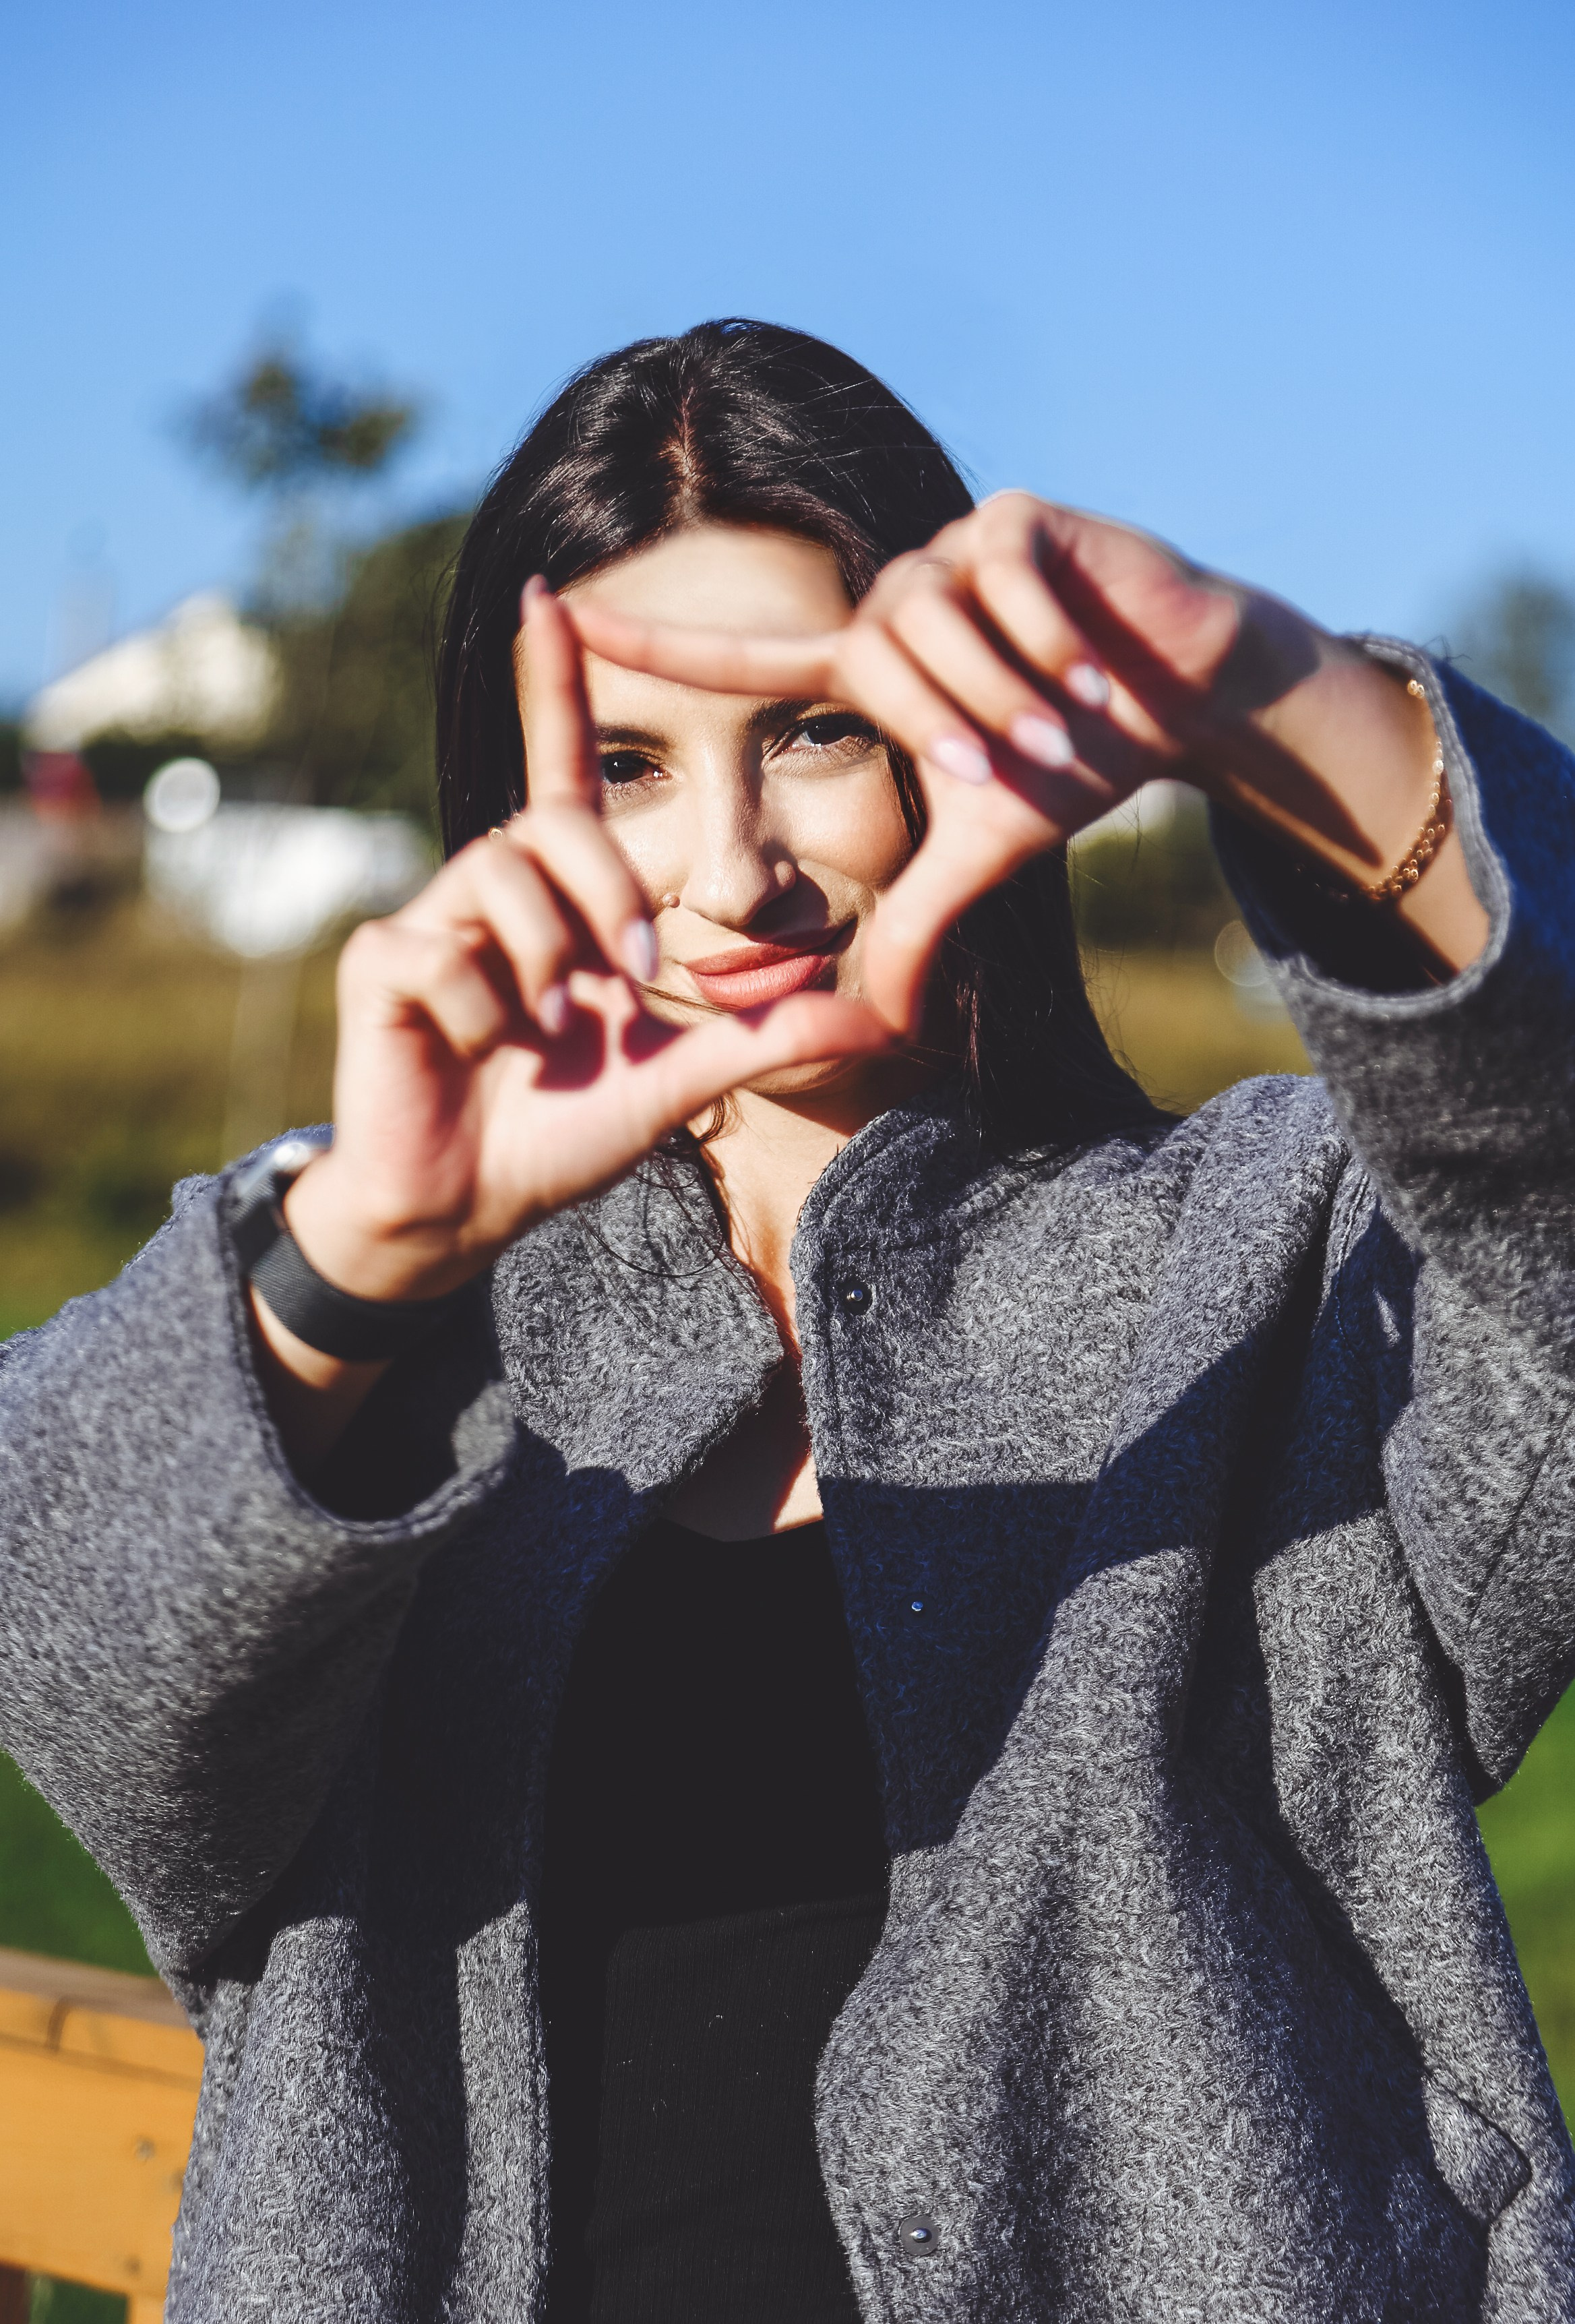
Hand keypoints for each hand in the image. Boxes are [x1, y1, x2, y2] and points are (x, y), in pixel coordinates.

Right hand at [283, 581, 886, 1309]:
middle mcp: (493, 889)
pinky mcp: (378, 963)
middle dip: (608, 899)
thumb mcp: (683, 1078)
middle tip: (626, 980)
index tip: (553, 595)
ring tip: (546, 1031)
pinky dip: (480, 1013)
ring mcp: (429, 920)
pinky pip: (441, 954)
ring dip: (545, 961)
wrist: (469, 1208)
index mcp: (560, 899)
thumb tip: (885, 1020)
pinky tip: (476, 1052)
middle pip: (555, 827)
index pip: (560, 771)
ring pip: (498, 875)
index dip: (554, 684)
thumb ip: (770, 1037)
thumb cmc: (562, 1131)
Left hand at [570, 493, 1475, 1026]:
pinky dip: (1051, 639)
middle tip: (1018, 768)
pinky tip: (1092, 664)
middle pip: (875, 666)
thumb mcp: (984, 850)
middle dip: (955, 731)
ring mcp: (947, 548)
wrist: (1176, 690)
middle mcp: (888, 600)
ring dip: (1010, 693)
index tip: (550, 611)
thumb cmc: (1073, 757)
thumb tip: (871, 1025)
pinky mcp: (1010, 514)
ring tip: (1069, 719)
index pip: (737, 658)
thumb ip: (915, 924)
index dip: (648, 645)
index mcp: (863, 668)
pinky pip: (1006, 581)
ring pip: (941, 627)